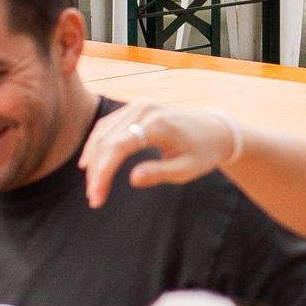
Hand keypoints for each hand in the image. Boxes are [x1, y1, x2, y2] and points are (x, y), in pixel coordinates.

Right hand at [79, 101, 236, 206]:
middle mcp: (144, 109)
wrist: (215, 130)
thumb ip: (160, 173)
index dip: (103, 172)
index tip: (97, 197)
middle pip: (105, 140)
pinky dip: (96, 145)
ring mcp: (138, 106)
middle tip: (94, 199)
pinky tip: (90, 164)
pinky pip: (107, 126)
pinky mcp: (135, 109)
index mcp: (157, 124)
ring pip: (102, 132)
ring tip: (93, 188)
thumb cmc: (203, 152)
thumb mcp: (187, 169)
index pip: (118, 146)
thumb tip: (133, 179)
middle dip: (95, 171)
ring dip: (93, 160)